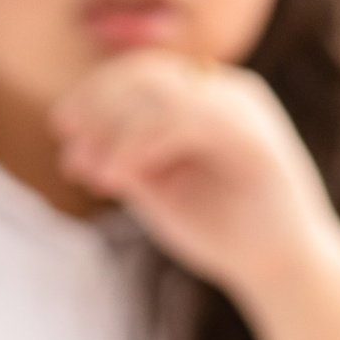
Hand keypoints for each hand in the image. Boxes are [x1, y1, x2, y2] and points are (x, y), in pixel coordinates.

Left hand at [51, 51, 339, 339]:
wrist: (278, 268)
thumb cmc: (220, 229)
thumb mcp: (158, 188)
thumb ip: (127, 157)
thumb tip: (77, 135)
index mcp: (208, 100)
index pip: (144, 71)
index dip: (95, 91)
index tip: (61, 127)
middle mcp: (229, 95)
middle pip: (148, 73)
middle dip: (97, 106)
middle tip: (69, 147)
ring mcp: (245, 113)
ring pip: (162, 94)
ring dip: (114, 132)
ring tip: (94, 176)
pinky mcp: (255, 141)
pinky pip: (186, 121)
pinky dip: (139, 146)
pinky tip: (116, 179)